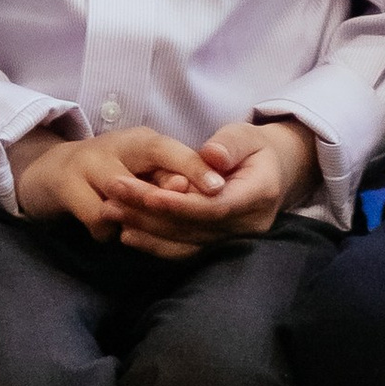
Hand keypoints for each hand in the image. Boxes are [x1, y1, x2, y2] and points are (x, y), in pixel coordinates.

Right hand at [11, 120, 231, 256]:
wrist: (50, 170)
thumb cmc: (111, 171)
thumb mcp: (142, 169)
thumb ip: (170, 178)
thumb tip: (210, 193)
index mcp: (140, 141)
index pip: (169, 150)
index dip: (194, 168)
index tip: (218, 188)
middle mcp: (114, 146)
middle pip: (143, 174)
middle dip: (164, 200)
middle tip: (185, 215)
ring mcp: (87, 163)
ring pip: (118, 198)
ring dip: (132, 219)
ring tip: (138, 232)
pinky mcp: (65, 183)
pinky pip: (95, 217)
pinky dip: (106, 232)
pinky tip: (110, 233)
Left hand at [105, 117, 318, 255]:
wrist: (273, 171)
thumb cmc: (253, 148)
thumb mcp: (245, 135)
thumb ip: (229, 145)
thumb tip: (211, 156)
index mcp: (259, 195)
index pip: (215, 207)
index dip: (180, 204)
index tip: (147, 195)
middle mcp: (248, 225)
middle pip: (195, 227)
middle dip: (152, 216)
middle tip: (113, 200)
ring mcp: (234, 240)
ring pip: (187, 242)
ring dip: (147, 231)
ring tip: (111, 213)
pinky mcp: (219, 245)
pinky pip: (186, 249)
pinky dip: (156, 243)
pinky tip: (129, 233)